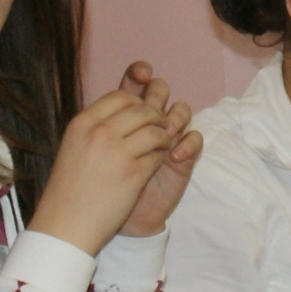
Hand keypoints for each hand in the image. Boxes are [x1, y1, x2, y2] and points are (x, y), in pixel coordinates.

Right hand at [33, 81, 174, 253]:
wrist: (65, 226)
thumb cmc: (68, 190)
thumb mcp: (73, 147)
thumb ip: (94, 128)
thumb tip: (122, 113)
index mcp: (82, 124)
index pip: (120, 97)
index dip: (137, 102)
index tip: (142, 112)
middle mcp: (100, 133)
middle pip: (141, 110)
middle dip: (155, 117)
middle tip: (160, 126)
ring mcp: (118, 152)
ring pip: (155, 130)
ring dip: (163, 136)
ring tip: (163, 143)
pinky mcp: (133, 174)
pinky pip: (158, 154)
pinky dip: (162, 156)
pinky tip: (157, 162)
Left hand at [109, 63, 202, 236]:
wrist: (113, 219)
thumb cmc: (99, 185)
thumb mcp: (95, 151)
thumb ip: (101, 125)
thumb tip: (105, 105)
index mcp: (123, 114)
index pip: (136, 82)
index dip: (140, 72)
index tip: (140, 74)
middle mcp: (147, 121)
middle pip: (160, 90)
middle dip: (157, 92)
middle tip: (151, 106)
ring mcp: (166, 137)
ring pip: (181, 110)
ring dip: (175, 116)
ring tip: (164, 135)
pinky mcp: (182, 158)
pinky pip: (195, 139)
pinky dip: (187, 143)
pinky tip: (173, 155)